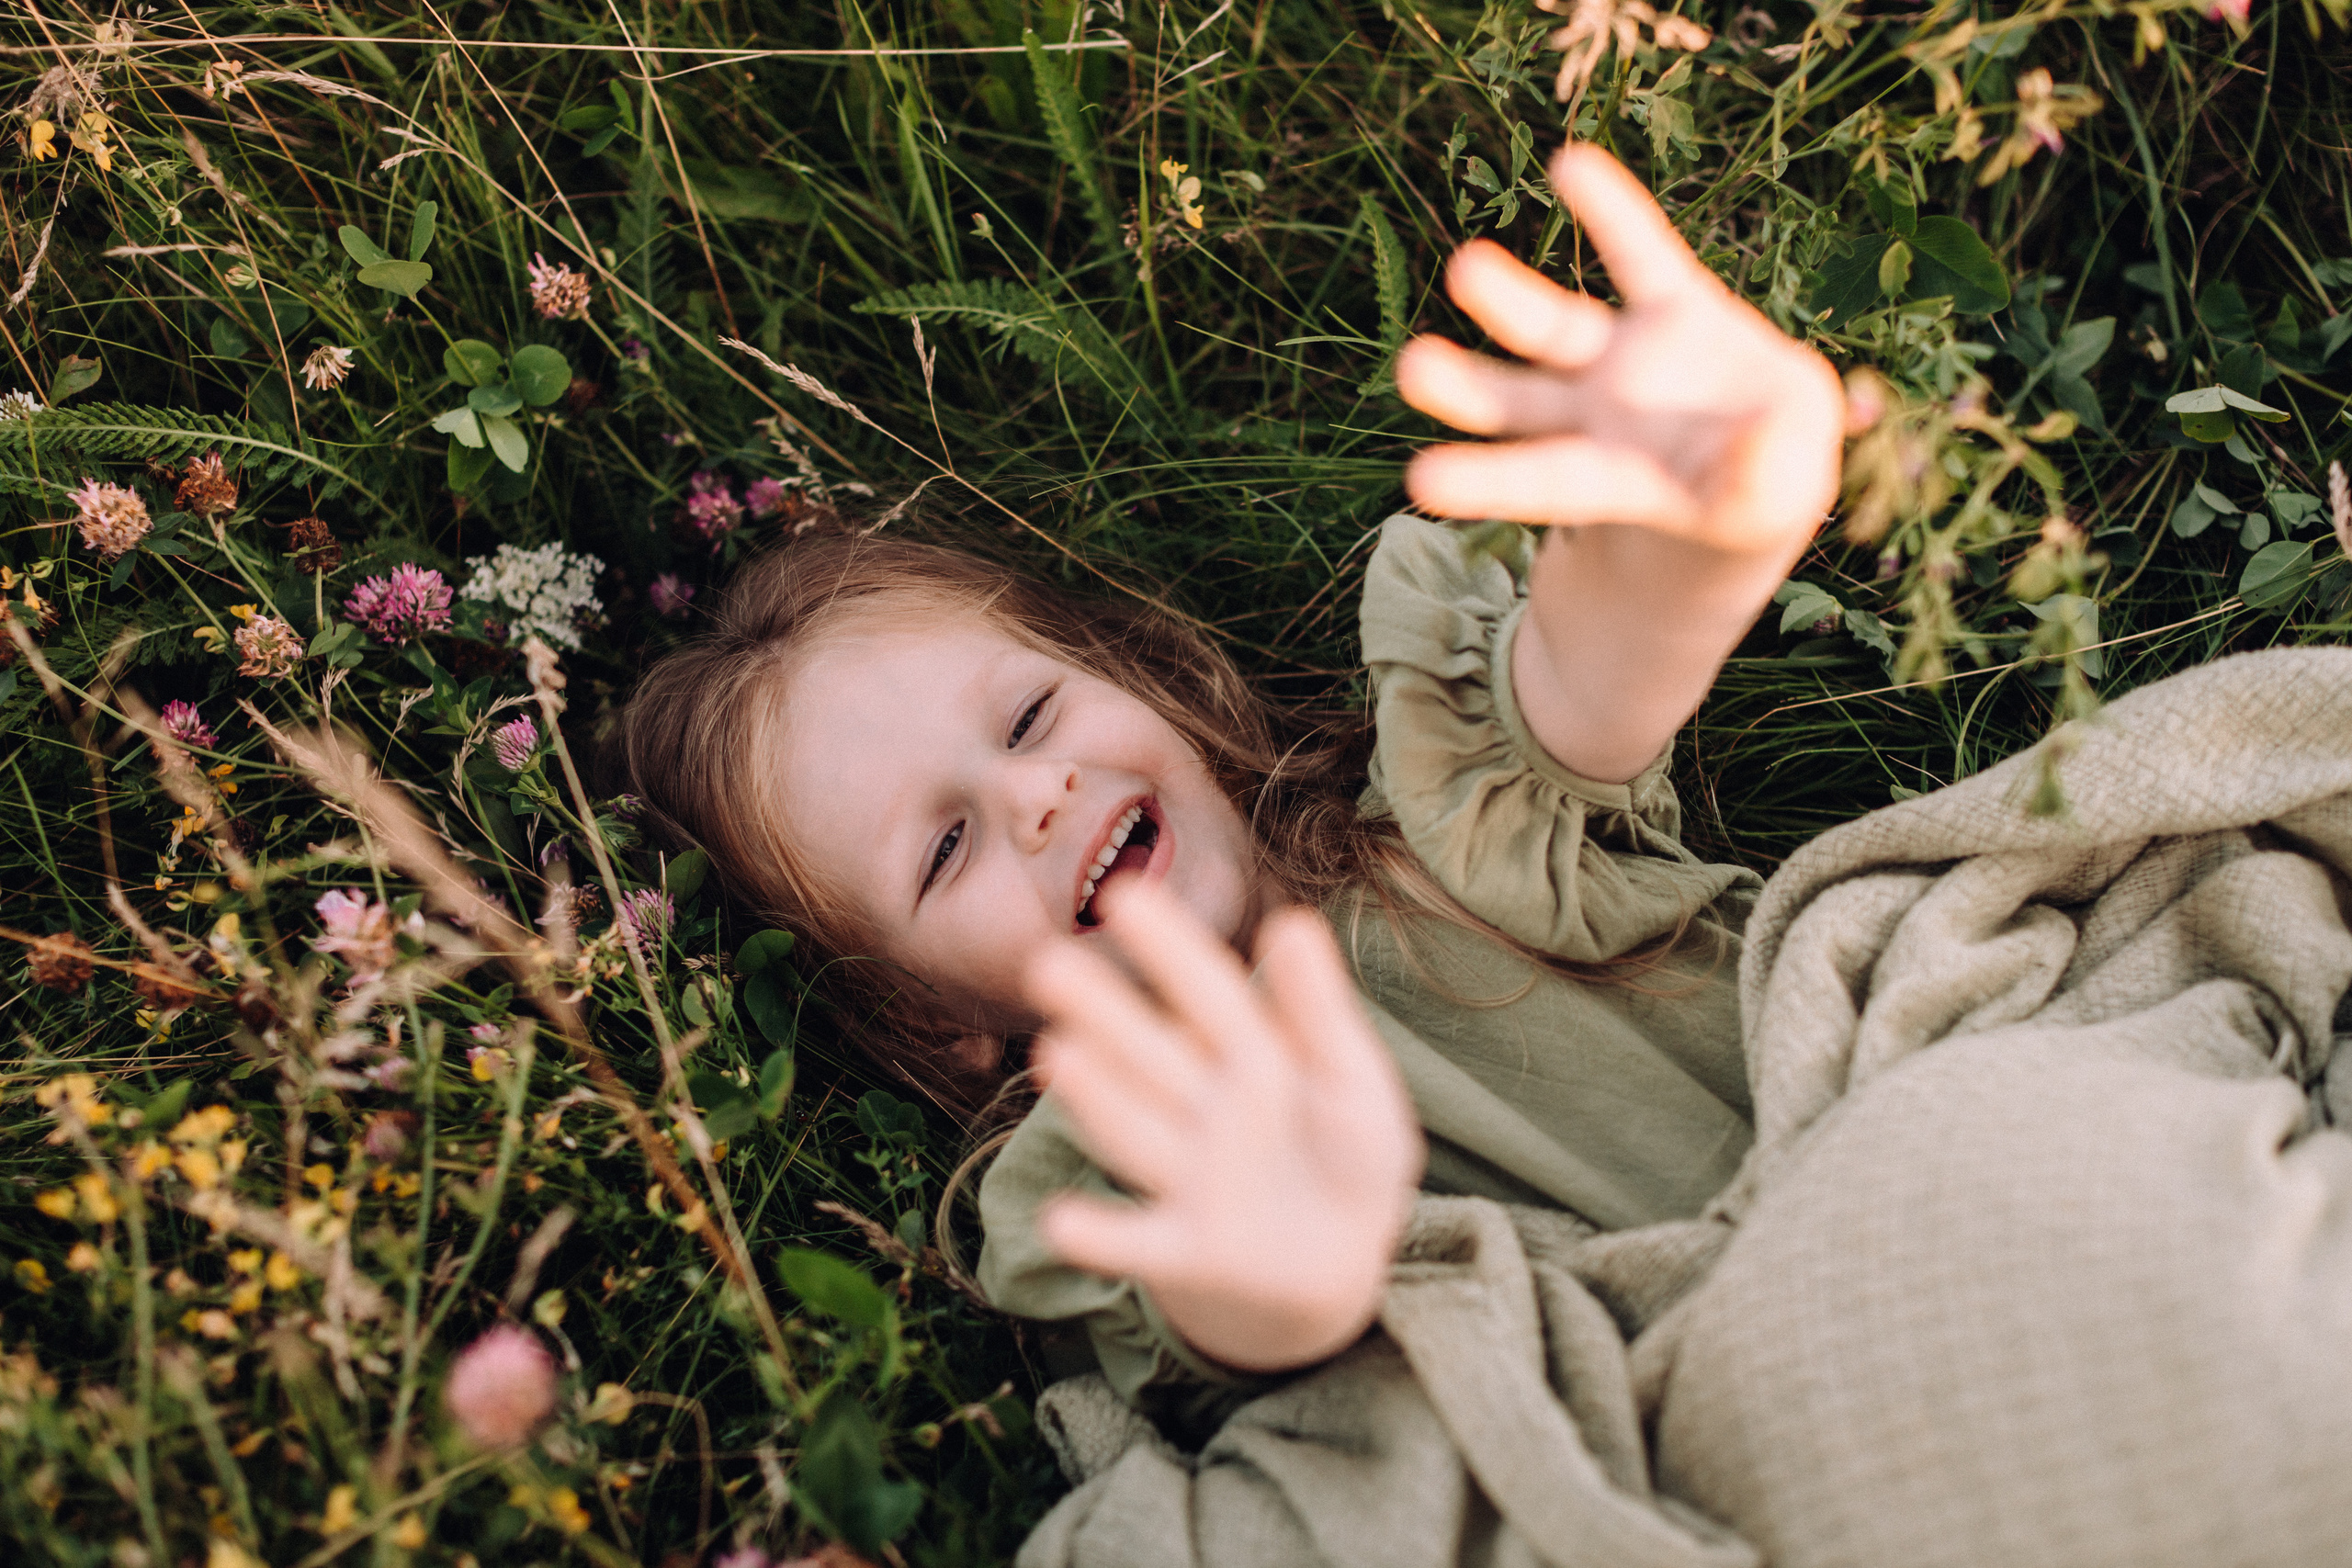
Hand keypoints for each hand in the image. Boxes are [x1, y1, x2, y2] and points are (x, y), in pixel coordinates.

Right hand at [1025, 880, 1422, 1374]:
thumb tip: (1294, 921)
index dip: (1172, 948)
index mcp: (1248, 1057)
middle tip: (1048, 964)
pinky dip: (1104, 1238)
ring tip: (1058, 1055)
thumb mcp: (1351, 1079)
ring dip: (1102, 1101)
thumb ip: (1320, 1013)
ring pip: (1140, 1133)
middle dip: (1107, 1014)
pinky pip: (1142, 1244)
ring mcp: (1191, 1179)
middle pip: (1153, 1056)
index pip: (1210, 994)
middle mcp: (1204, 1111)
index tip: (1125, 894)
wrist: (1340, 1263)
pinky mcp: (1188, 1252)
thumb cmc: (1345, 1154)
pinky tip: (1060, 1224)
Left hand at [1397, 143, 1844, 556]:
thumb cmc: (1756, 494)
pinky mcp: (1675, 306)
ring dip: (1508, 298)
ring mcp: (1628, 357)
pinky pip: (1639, 252)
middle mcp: (1600, 417)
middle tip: (1407, 368)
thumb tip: (1754, 447)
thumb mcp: (1766, 504)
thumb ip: (1754, 481)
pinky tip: (1568, 162)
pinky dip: (1609, 211)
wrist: (1777, 448)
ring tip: (1464, 266)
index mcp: (1613, 482)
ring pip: (1554, 325)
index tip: (1420, 481)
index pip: (1542, 481)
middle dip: (1465, 389)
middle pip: (1518, 404)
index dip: (1487, 480)